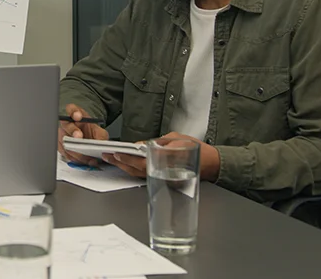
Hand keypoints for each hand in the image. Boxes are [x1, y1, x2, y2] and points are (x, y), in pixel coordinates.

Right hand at [58, 103, 109, 165]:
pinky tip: (82, 160)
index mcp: (76, 115)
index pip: (71, 109)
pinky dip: (73, 157)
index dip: (73, 112)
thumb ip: (101, 135)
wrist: (88, 141)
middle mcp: (67, 123)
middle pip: (66, 125)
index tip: (78, 116)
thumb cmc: (91, 133)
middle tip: (79, 136)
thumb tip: (100, 143)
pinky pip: (64, 152)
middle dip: (73, 131)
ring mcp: (62, 134)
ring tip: (86, 156)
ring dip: (75, 148)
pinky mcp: (60, 146)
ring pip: (64, 140)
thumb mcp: (99, 132)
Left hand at [102, 133, 218, 180]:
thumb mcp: (176, 139)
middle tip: (108, 156)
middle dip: (121, 163)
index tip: (116, 152)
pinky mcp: (164, 181)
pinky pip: (146, 177)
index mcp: (167, 162)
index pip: (142, 162)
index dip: (128, 158)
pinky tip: (125, 165)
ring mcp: (164, 179)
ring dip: (124, 168)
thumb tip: (140, 144)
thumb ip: (157, 142)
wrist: (213, 164)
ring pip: (139, 175)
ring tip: (112, 159)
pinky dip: (133, 171)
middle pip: (137, 170)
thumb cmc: (197, 150)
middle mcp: (164, 173)